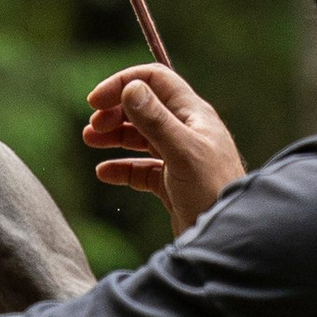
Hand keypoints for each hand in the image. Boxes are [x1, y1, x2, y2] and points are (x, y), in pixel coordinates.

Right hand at [82, 65, 246, 232]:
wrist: (226, 236)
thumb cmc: (213, 191)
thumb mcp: (182, 152)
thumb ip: (156, 120)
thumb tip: (131, 88)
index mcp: (193, 114)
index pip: (155, 80)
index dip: (124, 83)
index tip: (95, 100)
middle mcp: (186, 131)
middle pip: (145, 107)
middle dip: (115, 111)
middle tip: (93, 127)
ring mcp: (179, 157)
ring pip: (141, 137)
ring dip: (115, 136)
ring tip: (90, 140)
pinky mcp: (172, 183)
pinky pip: (142, 169)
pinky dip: (122, 167)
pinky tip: (104, 172)